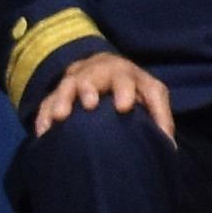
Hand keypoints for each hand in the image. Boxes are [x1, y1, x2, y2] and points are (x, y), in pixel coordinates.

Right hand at [30, 48, 176, 139]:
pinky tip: (43, 132)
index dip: (125, 91)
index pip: (128, 80)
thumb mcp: (151, 95)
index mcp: (127, 75)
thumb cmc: (133, 89)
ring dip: (64, 99)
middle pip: (93, 76)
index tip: (123, 107)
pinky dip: (44, 114)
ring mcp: (77, 80)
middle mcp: (100, 74)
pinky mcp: (59, 91)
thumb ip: (160, 117)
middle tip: (89, 104)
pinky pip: (48, 100)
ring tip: (60, 117)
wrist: (104, 66)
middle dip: (90, 88)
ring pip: (68, 85)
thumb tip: (168, 146)